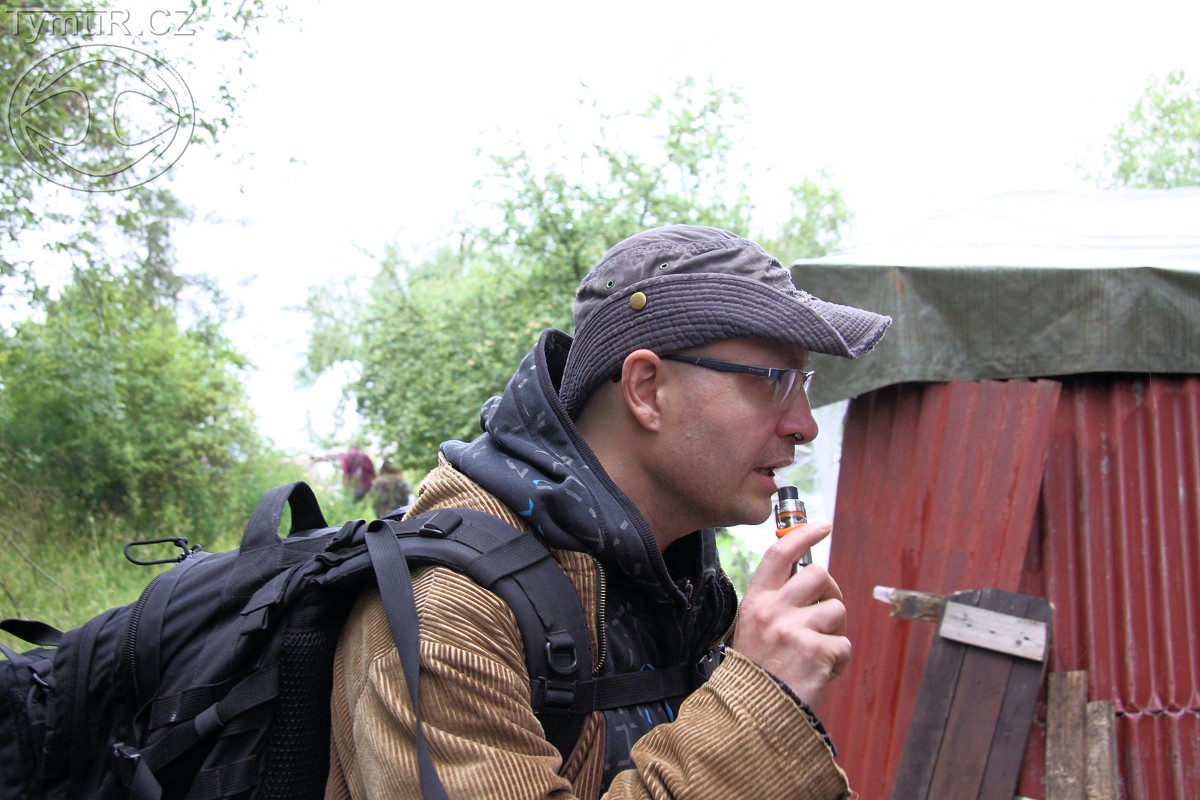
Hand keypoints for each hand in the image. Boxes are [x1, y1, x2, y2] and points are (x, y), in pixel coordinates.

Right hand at [730, 521, 848, 708]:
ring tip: (817, 652)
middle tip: (827, 612)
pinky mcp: (816, 650)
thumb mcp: (754, 628)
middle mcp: (772, 610)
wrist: (754, 714)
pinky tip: (821, 672)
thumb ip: (776, 602)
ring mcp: (794, 629)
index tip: (822, 526)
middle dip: (831, 592)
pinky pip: (844, 645)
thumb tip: (809, 576)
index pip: (779, 555)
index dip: (802, 534)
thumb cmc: (757, 671)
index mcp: (755, 601)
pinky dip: (838, 660)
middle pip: (818, 575)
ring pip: (836, 610)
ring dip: (834, 631)